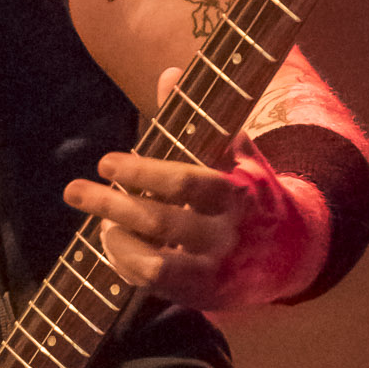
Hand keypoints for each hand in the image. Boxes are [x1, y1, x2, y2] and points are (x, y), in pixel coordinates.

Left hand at [62, 68, 327, 310]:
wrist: (294, 253)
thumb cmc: (253, 193)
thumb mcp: (239, 154)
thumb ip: (202, 118)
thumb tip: (169, 72)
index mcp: (237, 193)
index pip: (184, 183)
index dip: (141, 173)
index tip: (106, 163)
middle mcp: (226, 235)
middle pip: (159, 222)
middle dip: (111, 206)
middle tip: (75, 191)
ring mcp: (214, 270)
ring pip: (153, 264)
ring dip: (117, 242)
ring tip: (100, 226)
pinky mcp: (202, 295)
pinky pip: (153, 286)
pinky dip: (126, 265)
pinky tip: (114, 246)